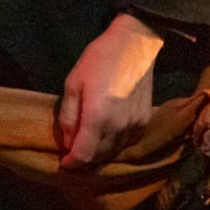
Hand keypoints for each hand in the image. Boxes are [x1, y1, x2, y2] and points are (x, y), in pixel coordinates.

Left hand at [56, 12, 162, 169]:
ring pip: (114, 152)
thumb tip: (68, 142)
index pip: (84, 155)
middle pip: (99, 157)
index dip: (72, 163)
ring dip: (99, 155)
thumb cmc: (98, 60)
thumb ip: (68, 117)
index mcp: (98, 117)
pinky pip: (127, 143)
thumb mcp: (73, 85)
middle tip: (72, 156)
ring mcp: (135, 125)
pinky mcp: (145, 121)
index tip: (63, 163)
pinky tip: (106, 138)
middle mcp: (119, 126)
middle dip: (84, 161)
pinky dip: (115, 145)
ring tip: (87, 148)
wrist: (134, 46)